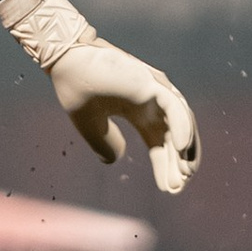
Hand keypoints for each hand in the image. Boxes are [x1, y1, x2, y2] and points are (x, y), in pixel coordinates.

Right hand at [0, 0, 199, 194]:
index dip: (164, 165)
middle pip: (173, 136)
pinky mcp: (152, 83)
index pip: (159, 142)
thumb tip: (116, 161)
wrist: (66, 61)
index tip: (170, 189)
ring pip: (181, 124)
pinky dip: (183, 127)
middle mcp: (150, 101)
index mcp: (136, 110)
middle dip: (178, 162)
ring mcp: (154, 91)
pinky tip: (183, 148)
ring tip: (185, 175)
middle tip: (180, 187)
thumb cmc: (75, 87)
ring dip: (185, 150)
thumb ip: (103, 143)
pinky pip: (175, 108)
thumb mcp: (90, 125)